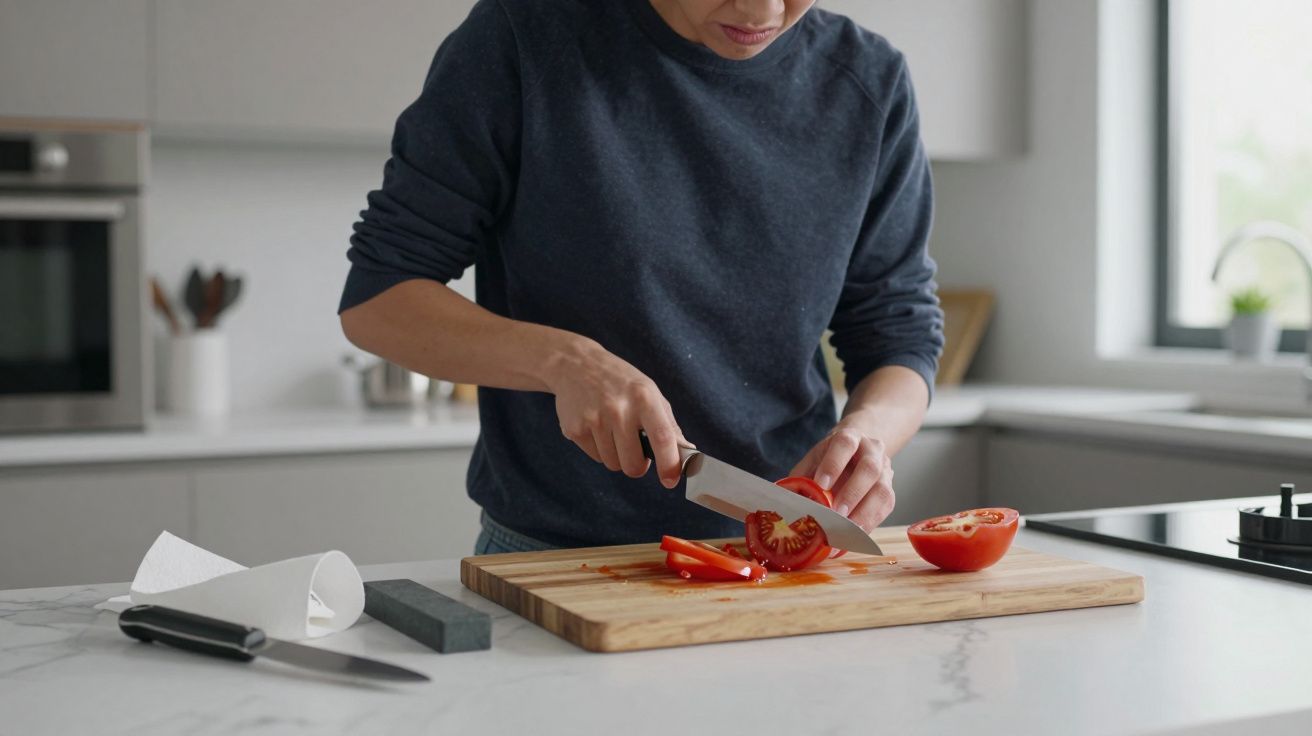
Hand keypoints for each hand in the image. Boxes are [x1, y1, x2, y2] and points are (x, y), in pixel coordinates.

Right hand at [544, 336, 688, 487]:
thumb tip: (688, 452)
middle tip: (635, 448)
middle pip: (633, 465)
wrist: (575, 365)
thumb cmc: (620, 381)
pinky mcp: (575, 429)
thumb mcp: (649, 392)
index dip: (669, 464)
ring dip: (617, 455)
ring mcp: (594, 419)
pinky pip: (596, 457)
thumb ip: (668, 425)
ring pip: (613, 464)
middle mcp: (619, 409)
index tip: (670, 480)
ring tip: (612, 430)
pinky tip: (596, 426)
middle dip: (637, 465)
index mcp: (644, 398)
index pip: (662, 437)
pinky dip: (599, 449)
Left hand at [789, 417, 894, 531]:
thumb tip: (782, 500)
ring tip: (846, 531)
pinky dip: (869, 524)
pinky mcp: (890, 491)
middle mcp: (872, 451)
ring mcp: (885, 471)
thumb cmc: (830, 460)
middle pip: (869, 468)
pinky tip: (854, 535)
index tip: (821, 483)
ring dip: (863, 514)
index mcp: (850, 437)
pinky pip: (885, 508)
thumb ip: (801, 478)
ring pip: (882, 491)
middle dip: (852, 493)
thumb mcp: (813, 461)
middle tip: (836, 514)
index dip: (834, 464)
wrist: (857, 452)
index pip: (845, 445)